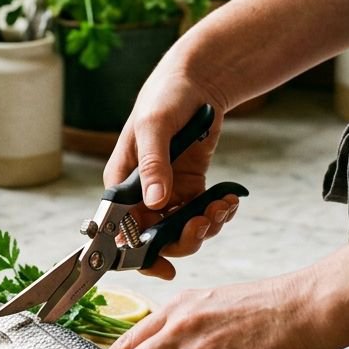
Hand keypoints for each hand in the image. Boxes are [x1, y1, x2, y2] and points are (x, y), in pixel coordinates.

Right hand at [105, 47, 238, 278]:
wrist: (197, 81)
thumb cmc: (165, 97)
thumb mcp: (154, 127)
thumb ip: (153, 165)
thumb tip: (155, 202)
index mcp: (121, 183)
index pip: (120, 231)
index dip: (137, 255)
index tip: (162, 266)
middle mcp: (141, 194)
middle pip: (155, 239)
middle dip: (182, 240)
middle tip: (203, 224)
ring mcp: (167, 193)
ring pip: (181, 232)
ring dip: (205, 227)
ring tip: (222, 207)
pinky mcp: (190, 189)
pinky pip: (201, 215)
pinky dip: (217, 214)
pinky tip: (228, 200)